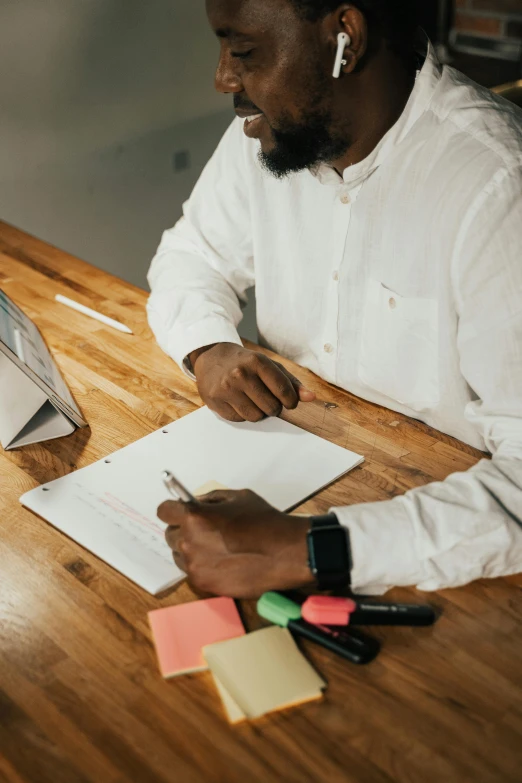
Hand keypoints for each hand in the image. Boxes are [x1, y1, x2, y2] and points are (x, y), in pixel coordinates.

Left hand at [158, 489, 313, 597]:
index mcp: (194, 516)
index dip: (173, 510)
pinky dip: (202, 566)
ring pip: (180, 555)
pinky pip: (193, 571)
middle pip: (170, 534)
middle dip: (183, 530)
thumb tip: (196, 502)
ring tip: (216, 547)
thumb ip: (211, 499)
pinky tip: (223, 561)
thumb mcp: (238, 497)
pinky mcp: (204, 583)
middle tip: (204, 530)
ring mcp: (195, 565)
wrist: (284, 553)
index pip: (164, 511)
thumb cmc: (264, 522)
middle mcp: (189, 541)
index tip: (181, 511)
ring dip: (191, 549)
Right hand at [189, 343, 315, 422]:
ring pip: (256, 416)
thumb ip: (291, 382)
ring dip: (258, 412)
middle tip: (265, 397)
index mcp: (257, 361)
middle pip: (271, 408)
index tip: (288, 401)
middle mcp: (240, 374)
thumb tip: (311, 397)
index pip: (283, 391)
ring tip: (251, 398)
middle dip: (273, 406)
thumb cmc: (245, 363)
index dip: (290, 401)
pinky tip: (237, 400)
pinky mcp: (215, 401)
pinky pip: (239, 419)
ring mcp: (226, 388)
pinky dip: (242, 414)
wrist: (212, 357)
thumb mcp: (269, 365)